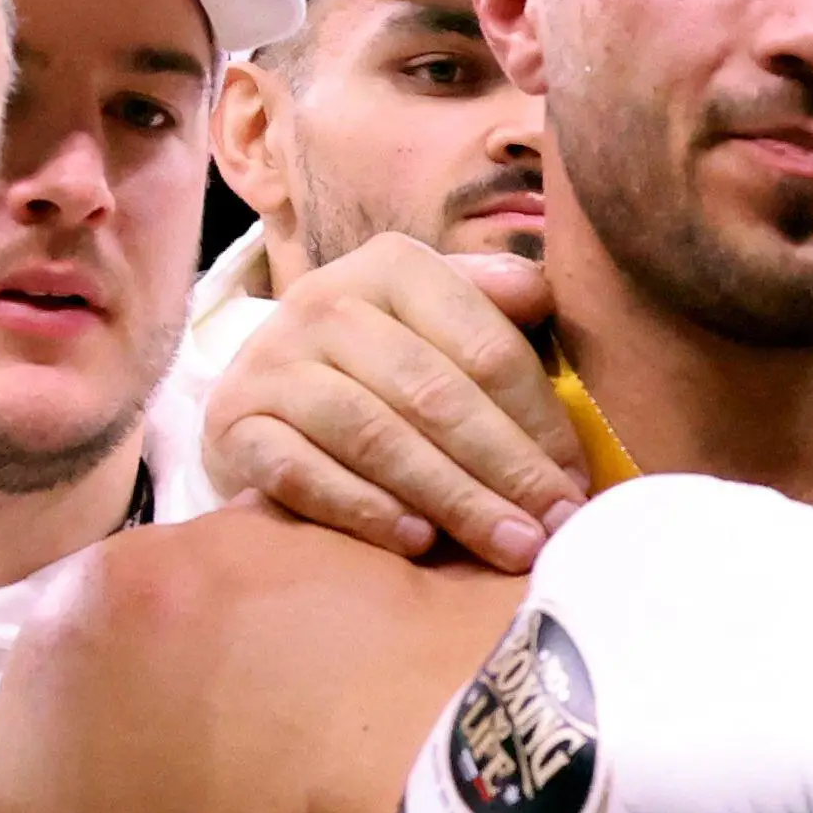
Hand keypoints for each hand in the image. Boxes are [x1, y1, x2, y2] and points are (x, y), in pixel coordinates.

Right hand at [200, 239, 583, 571]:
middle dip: (506, 469)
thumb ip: (498, 306)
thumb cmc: (384, 369)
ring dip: (451, 497)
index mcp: (394, 267)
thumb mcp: (441, 324)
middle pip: (433, 393)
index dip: (540, 421)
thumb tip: (545, 294)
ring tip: (506, 546)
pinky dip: (363, 508)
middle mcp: (325, 302)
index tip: (577, 484)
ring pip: (375, 435)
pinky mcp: (235, 425)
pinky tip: (417, 542)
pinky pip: (302, 472)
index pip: (484, 346)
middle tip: (553, 530)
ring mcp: (272, 363)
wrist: (265, 398)